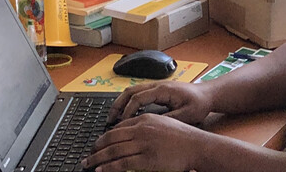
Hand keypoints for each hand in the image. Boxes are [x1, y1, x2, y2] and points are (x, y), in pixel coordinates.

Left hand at [83, 113, 204, 171]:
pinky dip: (109, 167)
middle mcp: (142, 129)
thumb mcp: (162, 123)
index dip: (103, 137)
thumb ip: (145, 126)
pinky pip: (122, 163)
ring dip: (98, 159)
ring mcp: (144, 144)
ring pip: (113, 151)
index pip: (117, 127)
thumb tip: (128, 134)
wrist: (197, 145)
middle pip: (111, 138)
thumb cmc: (182, 137)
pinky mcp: (147, 159)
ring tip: (89, 164)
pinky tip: (101, 170)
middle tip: (88, 156)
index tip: (97, 145)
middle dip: (96, 148)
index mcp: (144, 119)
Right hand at [107, 81, 211, 124]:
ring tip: (113, 118)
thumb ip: (169, 119)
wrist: (208, 94)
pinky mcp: (158, 91)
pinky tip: (126, 115)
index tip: (121, 124)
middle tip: (109, 120)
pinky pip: (138, 94)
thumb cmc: (199, 103)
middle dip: (117, 105)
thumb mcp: (187, 115)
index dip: (127, 111)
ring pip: (132, 91)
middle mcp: (157, 85)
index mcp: (163, 90)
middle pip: (130, 91)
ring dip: (121, 103)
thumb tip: (151, 126)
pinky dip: (128, 103)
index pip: (138, 98)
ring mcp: (157, 87)